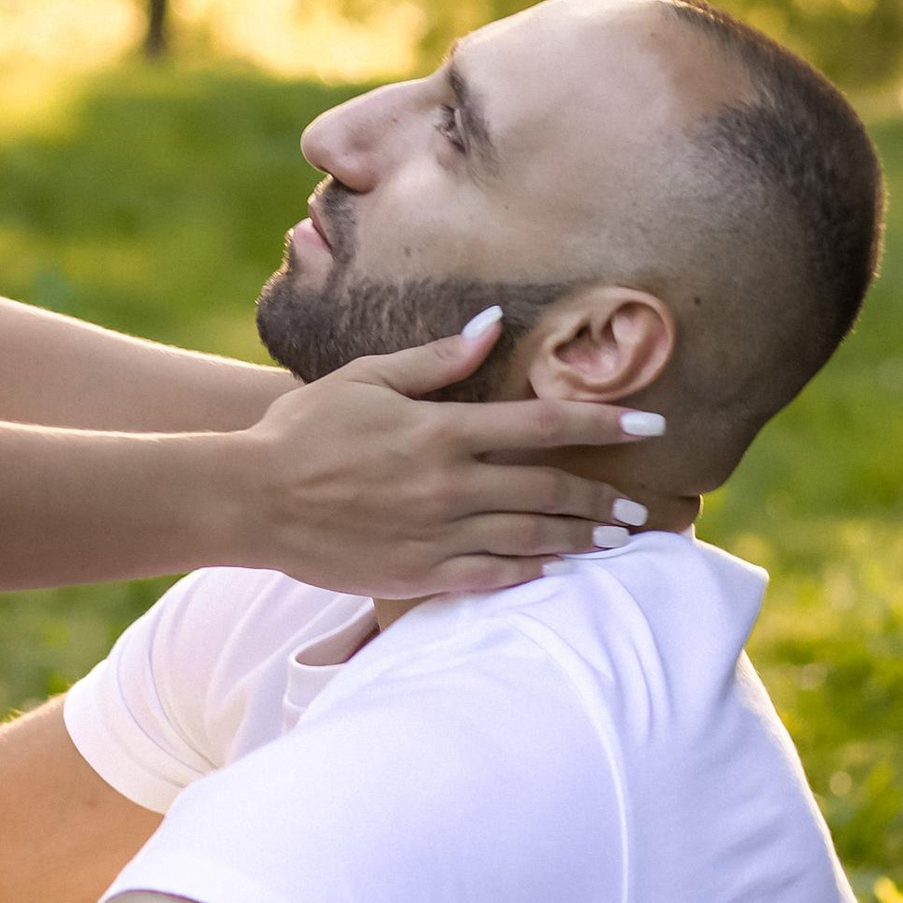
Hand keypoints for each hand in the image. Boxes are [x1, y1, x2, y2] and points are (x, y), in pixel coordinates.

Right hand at [231, 321, 654, 596]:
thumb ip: (434, 359)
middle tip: (644, 507)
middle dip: (605, 498)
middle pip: (549, 490)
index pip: (543, 426)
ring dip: (581, 539)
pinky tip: (556, 570)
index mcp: (441, 431)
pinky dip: (530, 573)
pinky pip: (490, 576)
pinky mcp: (417, 573)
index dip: (604, 425)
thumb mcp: (366, 378)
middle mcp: (449, 485)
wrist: (250, 498)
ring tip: (618, 541)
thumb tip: (491, 325)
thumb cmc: (303, 429)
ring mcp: (436, 534)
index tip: (652, 425)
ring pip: (531, 538)